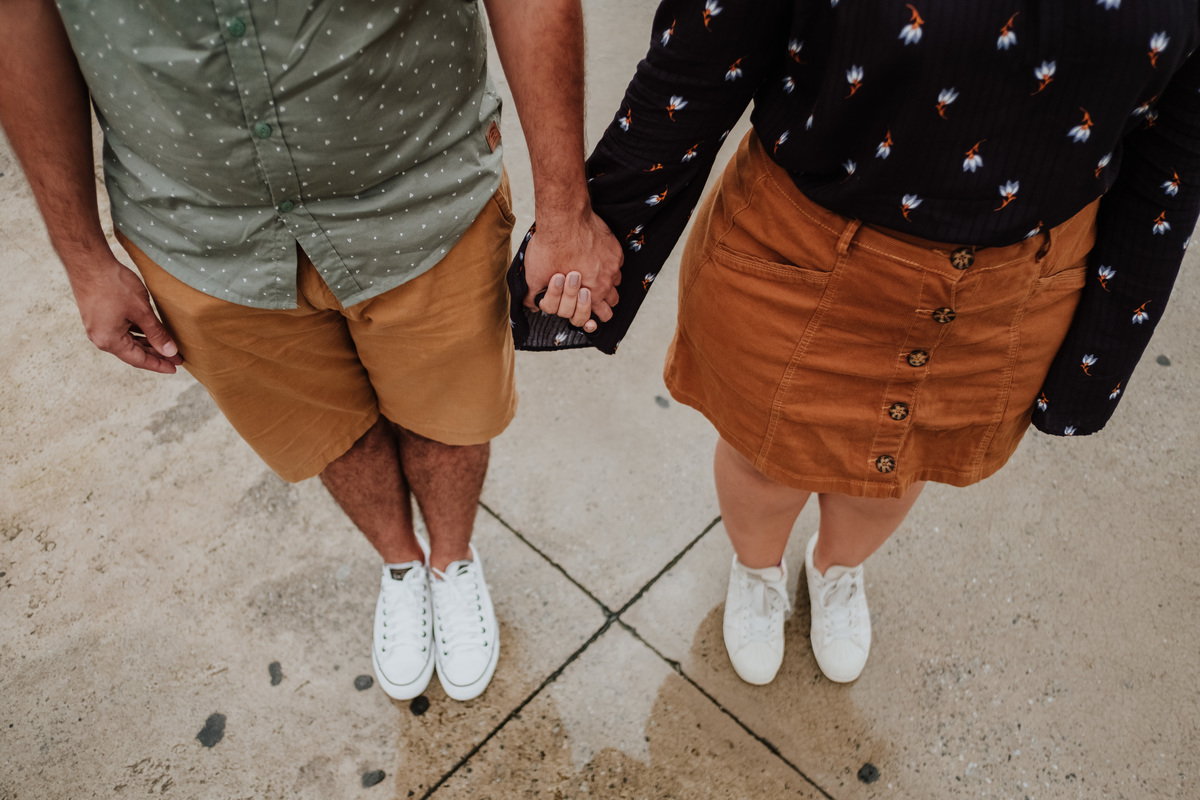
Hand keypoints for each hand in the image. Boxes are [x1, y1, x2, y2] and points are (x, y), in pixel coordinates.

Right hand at [66, 254, 182, 373]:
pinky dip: (137, 333)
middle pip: (133, 352)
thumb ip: (157, 333)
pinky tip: (151, 331)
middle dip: (156, 355)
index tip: (175, 368)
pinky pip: (121, 331)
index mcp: (109, 341)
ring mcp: (98, 327)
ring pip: (127, 341)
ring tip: (167, 346)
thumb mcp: (141, 311)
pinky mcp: (98, 316)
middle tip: (177, 357)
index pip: (138, 359)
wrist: (88, 262)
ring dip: (147, 343)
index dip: (159, 365)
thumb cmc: (114, 285)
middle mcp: (100, 338)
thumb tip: (170, 352)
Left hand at [523, 209, 622, 332]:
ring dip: (607, 281)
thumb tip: (530, 306)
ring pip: (616, 281)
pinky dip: (608, 262)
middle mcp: (605, 282)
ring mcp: (612, 265)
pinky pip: (617, 262)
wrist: (564, 219)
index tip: (591, 310)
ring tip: (593, 274)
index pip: (602, 316)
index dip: (596, 316)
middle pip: (613, 301)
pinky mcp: (615, 249)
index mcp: (589, 294)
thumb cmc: (550, 248)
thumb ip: (532, 296)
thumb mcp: (535, 276)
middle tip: (591, 293)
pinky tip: (596, 256)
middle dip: (604, 301)